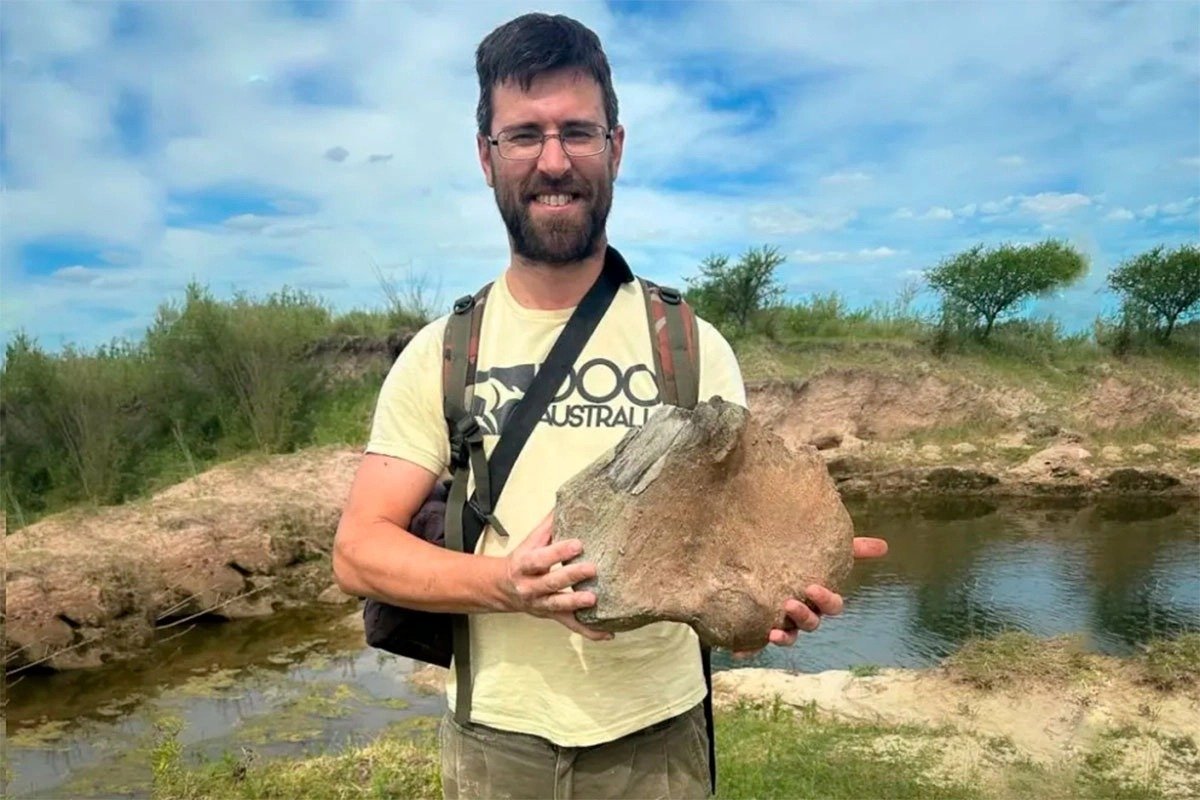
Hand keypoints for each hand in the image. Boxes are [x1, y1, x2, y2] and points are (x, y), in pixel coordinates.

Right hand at [500, 512, 613, 640]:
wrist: (503, 588)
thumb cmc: (522, 561)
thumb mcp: (531, 541)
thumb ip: (551, 525)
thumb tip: (571, 501)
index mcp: (525, 565)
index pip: (540, 559)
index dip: (558, 552)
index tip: (577, 544)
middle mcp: (531, 587)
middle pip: (551, 583)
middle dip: (571, 576)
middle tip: (592, 569)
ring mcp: (542, 605)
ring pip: (559, 606)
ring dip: (576, 603)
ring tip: (594, 600)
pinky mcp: (552, 617)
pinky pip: (571, 626)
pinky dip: (589, 631)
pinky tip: (608, 633)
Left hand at [733, 536, 888, 659]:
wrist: (765, 561)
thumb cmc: (802, 558)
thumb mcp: (825, 550)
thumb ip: (852, 548)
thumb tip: (883, 545)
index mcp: (820, 598)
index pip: (832, 605)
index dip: (825, 599)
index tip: (812, 587)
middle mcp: (804, 614)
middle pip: (811, 624)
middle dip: (803, 617)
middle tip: (789, 604)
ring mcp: (783, 623)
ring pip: (789, 637)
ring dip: (783, 638)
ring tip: (772, 632)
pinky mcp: (759, 627)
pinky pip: (756, 643)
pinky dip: (749, 648)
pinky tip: (736, 652)